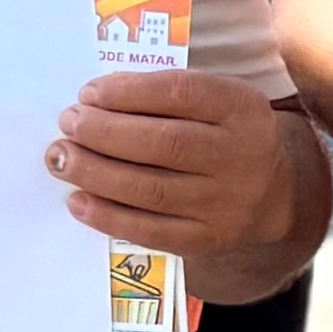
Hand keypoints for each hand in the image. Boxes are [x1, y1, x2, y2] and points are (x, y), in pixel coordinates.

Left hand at [54, 70, 311, 256]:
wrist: (271, 194)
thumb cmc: (223, 136)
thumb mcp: (215, 102)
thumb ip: (166, 95)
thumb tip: (96, 100)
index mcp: (242, 109)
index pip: (181, 93)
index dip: (128, 92)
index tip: (88, 93)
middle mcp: (241, 156)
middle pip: (164, 143)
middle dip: (104, 132)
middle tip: (68, 125)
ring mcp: (225, 202)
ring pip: (151, 189)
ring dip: (96, 173)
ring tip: (61, 159)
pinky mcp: (208, 239)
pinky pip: (151, 231)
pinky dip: (108, 216)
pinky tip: (78, 200)